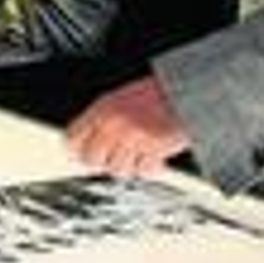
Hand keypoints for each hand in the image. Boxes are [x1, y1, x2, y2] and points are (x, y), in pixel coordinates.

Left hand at [67, 75, 189, 176]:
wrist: (191, 91)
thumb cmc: (158, 95)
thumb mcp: (121, 99)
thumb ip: (104, 120)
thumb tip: (90, 144)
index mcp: (102, 109)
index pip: (72, 138)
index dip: (76, 151)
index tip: (82, 156)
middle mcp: (113, 124)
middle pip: (92, 160)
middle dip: (103, 163)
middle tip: (115, 159)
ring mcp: (132, 138)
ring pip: (117, 169)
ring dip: (130, 166)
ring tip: (140, 156)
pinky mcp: (153, 149)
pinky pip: (143, 171)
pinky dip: (151, 169)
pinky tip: (156, 161)